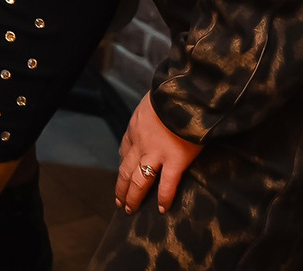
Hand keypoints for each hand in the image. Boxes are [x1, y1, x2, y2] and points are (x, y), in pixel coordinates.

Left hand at [115, 94, 200, 214]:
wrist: (184, 93)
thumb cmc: (171, 92)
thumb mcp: (154, 99)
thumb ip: (152, 111)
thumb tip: (157, 111)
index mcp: (136, 126)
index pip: (125, 148)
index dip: (123, 162)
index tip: (123, 171)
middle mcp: (141, 143)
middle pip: (126, 169)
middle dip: (121, 186)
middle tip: (119, 201)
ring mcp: (157, 153)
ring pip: (139, 180)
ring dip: (133, 197)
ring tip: (130, 209)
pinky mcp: (175, 160)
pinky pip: (167, 184)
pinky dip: (164, 198)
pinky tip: (162, 209)